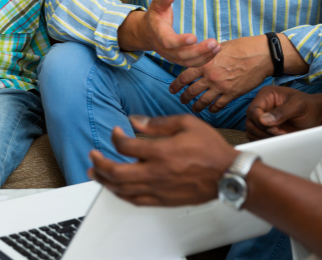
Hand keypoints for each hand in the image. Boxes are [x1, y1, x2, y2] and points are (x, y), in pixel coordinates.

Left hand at [88, 114, 237, 206]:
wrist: (229, 175)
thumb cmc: (211, 150)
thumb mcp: (185, 124)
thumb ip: (157, 123)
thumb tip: (135, 120)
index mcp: (161, 152)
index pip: (125, 146)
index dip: (115, 137)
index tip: (116, 132)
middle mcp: (156, 173)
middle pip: (116, 171)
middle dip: (99, 162)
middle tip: (93, 155)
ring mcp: (158, 189)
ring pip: (122, 189)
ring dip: (104, 180)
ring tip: (95, 173)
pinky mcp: (163, 200)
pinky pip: (135, 201)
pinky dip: (120, 195)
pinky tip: (114, 189)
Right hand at [120, 0, 219, 66]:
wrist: (147, 32)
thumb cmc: (155, 16)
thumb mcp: (157, 4)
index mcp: (159, 34)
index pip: (168, 41)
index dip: (180, 41)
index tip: (194, 37)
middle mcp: (164, 49)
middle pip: (181, 55)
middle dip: (198, 51)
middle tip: (214, 43)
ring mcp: (171, 56)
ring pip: (187, 62)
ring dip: (204, 56)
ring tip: (218, 47)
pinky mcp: (178, 60)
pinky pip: (191, 64)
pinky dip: (204, 60)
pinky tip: (215, 52)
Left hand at [170, 35, 272, 112]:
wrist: (261, 55)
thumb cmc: (241, 47)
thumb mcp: (218, 48)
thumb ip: (207, 56)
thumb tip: (198, 59)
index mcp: (205, 64)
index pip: (184, 77)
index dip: (176, 85)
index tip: (172, 89)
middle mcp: (210, 77)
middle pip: (191, 91)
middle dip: (184, 98)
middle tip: (182, 100)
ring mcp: (221, 87)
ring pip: (203, 101)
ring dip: (196, 106)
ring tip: (193, 108)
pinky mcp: (232, 94)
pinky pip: (218, 105)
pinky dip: (212, 109)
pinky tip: (210, 110)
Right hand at [246, 86, 321, 139]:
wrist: (316, 115)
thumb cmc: (309, 107)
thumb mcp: (298, 106)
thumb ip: (281, 112)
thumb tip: (263, 120)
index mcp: (266, 95)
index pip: (253, 110)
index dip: (261, 121)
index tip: (275, 128)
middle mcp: (262, 105)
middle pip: (250, 121)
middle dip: (264, 131)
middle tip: (280, 133)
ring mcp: (262, 117)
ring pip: (251, 130)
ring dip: (264, 136)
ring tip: (280, 135)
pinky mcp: (265, 128)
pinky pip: (256, 136)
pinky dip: (265, 140)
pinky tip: (278, 138)